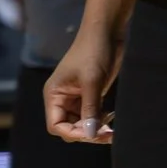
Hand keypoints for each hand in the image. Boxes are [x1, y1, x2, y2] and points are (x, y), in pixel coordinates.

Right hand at [46, 25, 123, 142]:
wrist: (106, 33)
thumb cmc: (94, 52)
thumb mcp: (92, 82)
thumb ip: (90, 109)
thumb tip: (89, 134)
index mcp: (54, 95)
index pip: (56, 125)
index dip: (73, 133)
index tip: (93, 133)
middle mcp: (61, 98)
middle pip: (68, 127)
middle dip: (86, 133)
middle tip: (108, 134)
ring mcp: (75, 97)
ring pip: (81, 123)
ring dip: (95, 128)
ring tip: (112, 129)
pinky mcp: (88, 94)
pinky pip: (90, 115)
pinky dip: (100, 120)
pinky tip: (111, 118)